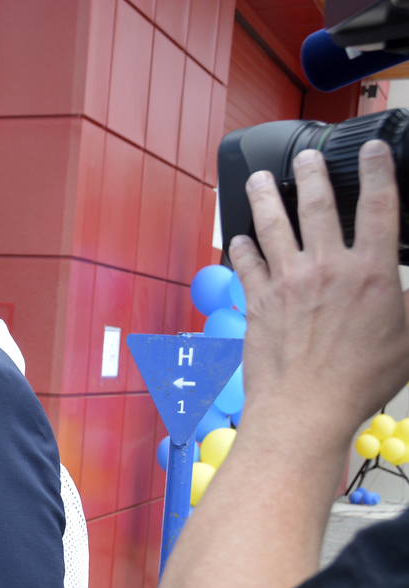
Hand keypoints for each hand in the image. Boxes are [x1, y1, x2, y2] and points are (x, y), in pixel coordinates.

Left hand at [229, 140, 408, 445]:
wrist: (305, 409)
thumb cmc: (360, 380)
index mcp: (369, 272)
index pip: (378, 206)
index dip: (378, 171)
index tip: (371, 149)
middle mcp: (325, 268)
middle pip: (316, 205)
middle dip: (312, 173)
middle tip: (306, 156)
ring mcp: (287, 282)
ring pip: (271, 226)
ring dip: (264, 198)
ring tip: (259, 179)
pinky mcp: (258, 302)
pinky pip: (246, 264)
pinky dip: (241, 247)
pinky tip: (239, 237)